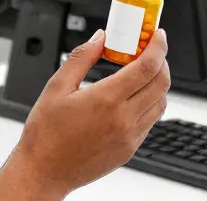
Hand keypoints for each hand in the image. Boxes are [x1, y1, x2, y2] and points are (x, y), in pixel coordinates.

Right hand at [0, 29, 170, 198]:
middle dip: (162, 61)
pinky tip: (133, 97)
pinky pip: (150, 121)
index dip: (158, 47)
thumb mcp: (57, 87)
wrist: (44, 171)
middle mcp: (124, 119)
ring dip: (158, 83)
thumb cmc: (46, 133)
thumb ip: (82, 58)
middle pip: (161, 83)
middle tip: (150, 51)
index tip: (158, 35)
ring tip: (142, 73)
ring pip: (160, 103)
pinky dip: (150, 103)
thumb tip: (100, 38)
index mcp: (106, 99)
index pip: (147, 67)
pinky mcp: (130, 149)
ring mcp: (130, 137)